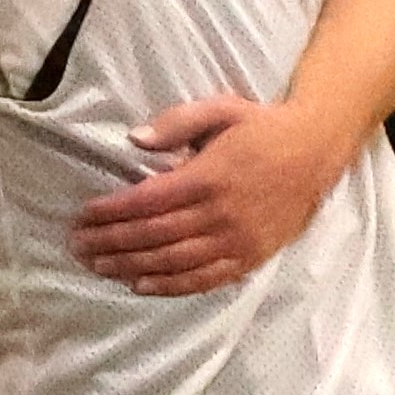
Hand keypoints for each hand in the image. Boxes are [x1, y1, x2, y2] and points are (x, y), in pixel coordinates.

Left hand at [69, 91, 348, 295]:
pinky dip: (171, 286)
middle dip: (111, 242)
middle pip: (154, 235)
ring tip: (98, 267)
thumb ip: (176, 122)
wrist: (317, 151)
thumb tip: (133, 139)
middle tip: (78, 247)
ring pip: (174, 261)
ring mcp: (238, 240)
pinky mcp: (251, 257)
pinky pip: (206, 279)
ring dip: (131, 267)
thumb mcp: (221, 109)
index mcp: (209, 177)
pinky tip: (141, 285)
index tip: (82, 217)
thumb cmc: (262, 128)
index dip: (111, 212)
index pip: (147, 201)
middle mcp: (221, 214)